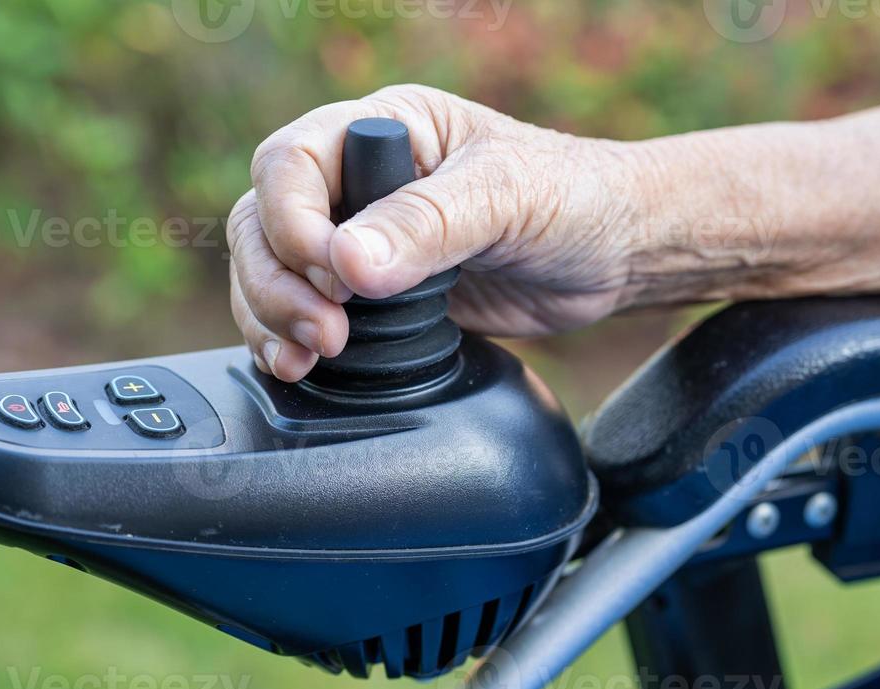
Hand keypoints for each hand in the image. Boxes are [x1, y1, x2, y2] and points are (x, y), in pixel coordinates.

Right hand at [227, 84, 641, 380]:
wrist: (615, 255)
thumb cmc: (574, 199)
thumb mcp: (505, 198)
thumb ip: (428, 226)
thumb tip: (350, 263)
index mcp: (383, 129)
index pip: (290, 164)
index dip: (294, 224)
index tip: (336, 277)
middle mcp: (359, 181)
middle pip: (264, 223)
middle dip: (277, 283)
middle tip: (325, 334)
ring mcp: (362, 242)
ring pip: (272, 273)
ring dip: (272, 317)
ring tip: (307, 357)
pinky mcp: (374, 300)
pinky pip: (303, 315)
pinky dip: (288, 342)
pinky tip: (300, 367)